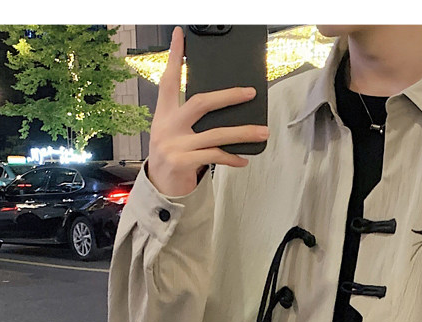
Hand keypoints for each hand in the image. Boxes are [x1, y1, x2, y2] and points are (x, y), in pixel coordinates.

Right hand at [146, 27, 268, 195]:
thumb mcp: (173, 131)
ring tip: (263, 131)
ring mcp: (174, 145)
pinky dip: (232, 157)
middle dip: (228, 96)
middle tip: (249, 92)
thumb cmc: (172, 155)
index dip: (175, 57)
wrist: (159, 186)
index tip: (181, 35)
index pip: (169, 79)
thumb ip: (190, 118)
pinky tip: (244, 158)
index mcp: (164, 113)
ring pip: (216, 134)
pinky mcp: (182, 163)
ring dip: (243, 132)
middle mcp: (167, 126)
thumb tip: (225, 110)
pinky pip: (215, 156)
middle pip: (201, 103)